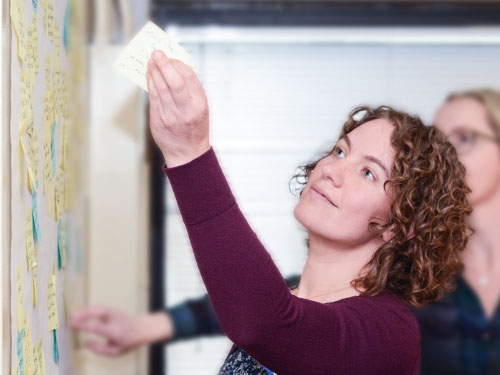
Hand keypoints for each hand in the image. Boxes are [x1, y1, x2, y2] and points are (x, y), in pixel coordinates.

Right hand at [70, 306, 173, 355]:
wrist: (142, 329)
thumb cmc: (128, 342)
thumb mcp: (115, 352)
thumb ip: (99, 349)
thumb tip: (85, 342)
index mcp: (114, 331)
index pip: (96, 327)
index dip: (84, 325)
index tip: (73, 325)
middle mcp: (114, 319)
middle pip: (97, 312)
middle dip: (83, 314)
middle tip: (70, 318)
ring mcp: (114, 312)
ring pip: (98, 307)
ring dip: (85, 310)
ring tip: (72, 315)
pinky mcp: (112, 309)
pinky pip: (98, 307)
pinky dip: (89, 309)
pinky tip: (81, 313)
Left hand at [147, 50, 210, 166]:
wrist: (187, 153)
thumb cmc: (194, 127)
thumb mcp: (200, 107)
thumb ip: (190, 89)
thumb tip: (174, 67)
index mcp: (199, 105)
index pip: (189, 78)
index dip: (178, 65)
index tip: (171, 57)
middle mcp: (186, 110)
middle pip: (174, 82)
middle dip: (164, 65)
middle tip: (157, 53)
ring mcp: (171, 116)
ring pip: (160, 88)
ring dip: (154, 72)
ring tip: (151, 61)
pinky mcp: (158, 120)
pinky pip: (153, 97)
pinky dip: (150, 83)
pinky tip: (149, 75)